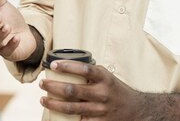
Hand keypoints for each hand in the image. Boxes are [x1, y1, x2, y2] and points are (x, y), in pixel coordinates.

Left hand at [39, 61, 179, 120]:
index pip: (84, 69)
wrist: (137, 110)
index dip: (67, 66)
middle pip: (72, 91)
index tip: (53, 64)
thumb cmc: (116, 91)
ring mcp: (100, 110)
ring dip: (53, 104)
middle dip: (53, 87)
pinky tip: (54, 116)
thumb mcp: (107, 77)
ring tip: (43, 99)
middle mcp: (102, 94)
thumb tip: (66, 66)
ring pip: (71, 108)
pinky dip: (64, 119)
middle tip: (43, 84)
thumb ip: (90, 73)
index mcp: (104, 78)